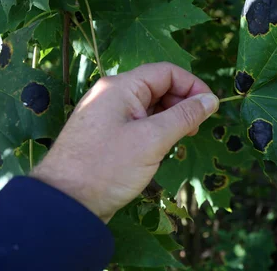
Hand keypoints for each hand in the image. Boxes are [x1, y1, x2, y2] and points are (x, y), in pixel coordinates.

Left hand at [31, 62, 218, 222]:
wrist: (65, 205)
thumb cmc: (108, 167)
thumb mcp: (153, 139)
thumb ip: (185, 116)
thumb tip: (211, 99)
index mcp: (120, 87)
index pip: (166, 72)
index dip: (193, 85)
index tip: (210, 108)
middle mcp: (112, 95)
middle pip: (158, 87)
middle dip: (182, 103)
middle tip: (196, 128)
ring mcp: (107, 115)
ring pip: (149, 106)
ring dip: (171, 118)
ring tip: (182, 139)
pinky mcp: (106, 135)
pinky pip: (138, 123)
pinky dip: (156, 130)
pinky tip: (162, 147)